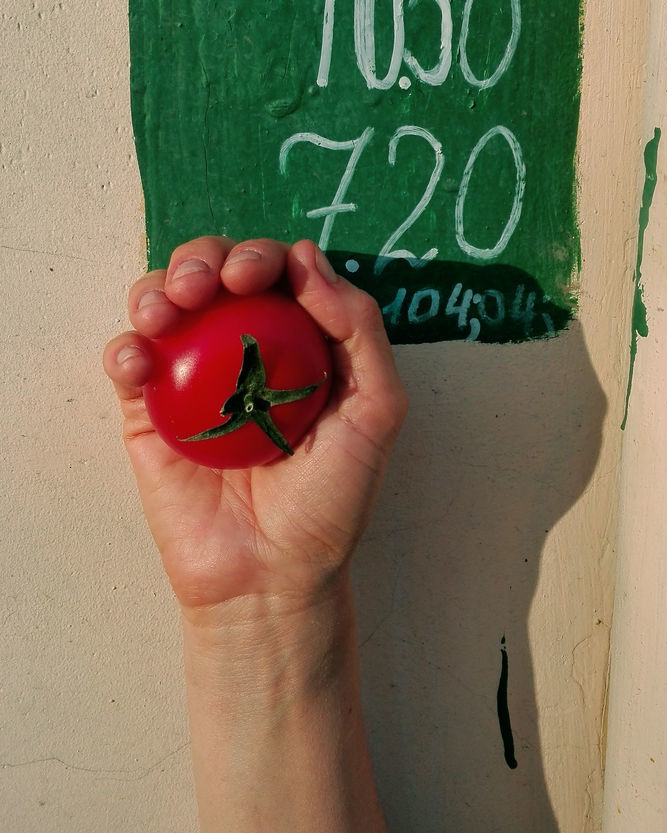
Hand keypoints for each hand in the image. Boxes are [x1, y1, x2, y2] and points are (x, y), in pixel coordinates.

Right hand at [103, 237, 407, 616]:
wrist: (270, 576)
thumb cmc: (330, 502)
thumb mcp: (375, 410)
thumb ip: (359, 329)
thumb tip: (306, 257)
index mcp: (297, 342)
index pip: (275, 274)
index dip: (263, 257)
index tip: (262, 276)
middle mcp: (241, 349)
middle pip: (213, 272)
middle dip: (208, 257)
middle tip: (213, 283)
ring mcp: (191, 377)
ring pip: (163, 302)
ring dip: (160, 285)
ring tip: (171, 307)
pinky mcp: (149, 412)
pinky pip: (128, 361)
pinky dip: (126, 346)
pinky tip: (142, 357)